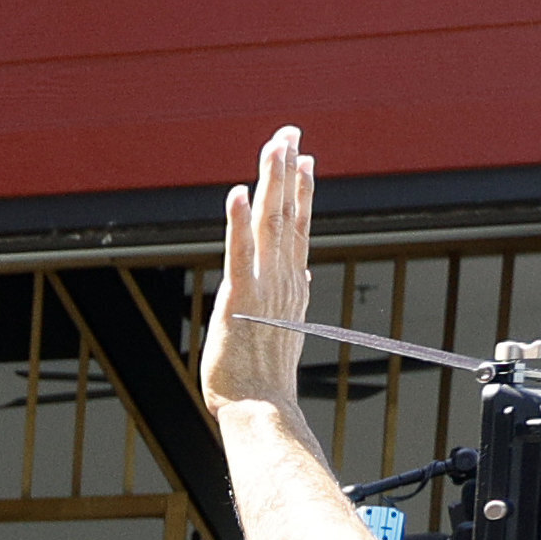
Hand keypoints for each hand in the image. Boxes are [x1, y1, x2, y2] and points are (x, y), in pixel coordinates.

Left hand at [201, 123, 315, 418]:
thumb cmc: (265, 377)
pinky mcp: (238, 299)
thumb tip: (303, 277)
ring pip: (268, 223)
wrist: (261, 407)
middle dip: (287, 170)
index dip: (301, 190)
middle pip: (287, 213)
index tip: (304, 158)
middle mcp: (281, 277)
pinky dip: (237, 223)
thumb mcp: (284, 328)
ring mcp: (262, 286)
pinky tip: (236, 193)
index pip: (298, 227)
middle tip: (289, 132)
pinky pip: (238, 253)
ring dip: (271, 182)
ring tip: (274, 145)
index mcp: (291, 283)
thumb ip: (291, 297)